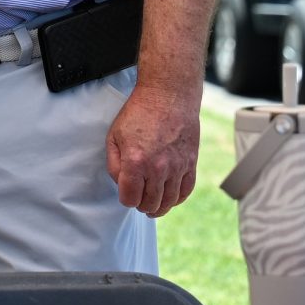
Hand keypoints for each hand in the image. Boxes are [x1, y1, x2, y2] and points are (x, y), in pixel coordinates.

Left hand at [106, 84, 199, 216]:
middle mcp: (158, 168)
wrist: (168, 97)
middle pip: (150, 203)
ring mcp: (177, 167)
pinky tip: (170, 198)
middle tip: (138, 201)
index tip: (126, 195)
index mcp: (136, 162)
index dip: (126, 199)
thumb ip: (114, 164)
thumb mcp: (114, 136)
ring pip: (169, 201)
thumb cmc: (138, 114)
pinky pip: (186, 191)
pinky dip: (177, 199)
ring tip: (152, 206)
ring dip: (159, 207)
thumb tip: (120, 184)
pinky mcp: (191, 164)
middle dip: (141, 205)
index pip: (130, 198)